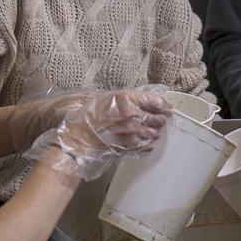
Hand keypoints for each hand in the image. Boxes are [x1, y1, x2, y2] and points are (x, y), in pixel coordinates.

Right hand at [24, 87, 171, 180]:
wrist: (76, 140)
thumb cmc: (85, 119)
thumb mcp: (104, 98)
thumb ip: (126, 96)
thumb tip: (145, 93)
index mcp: (125, 99)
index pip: (156, 101)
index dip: (163, 105)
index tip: (164, 107)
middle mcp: (131, 115)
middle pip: (159, 118)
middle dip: (160, 119)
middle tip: (159, 119)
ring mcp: (132, 132)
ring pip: (155, 133)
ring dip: (154, 131)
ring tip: (149, 130)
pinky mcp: (130, 146)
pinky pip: (148, 145)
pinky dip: (148, 143)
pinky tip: (142, 140)